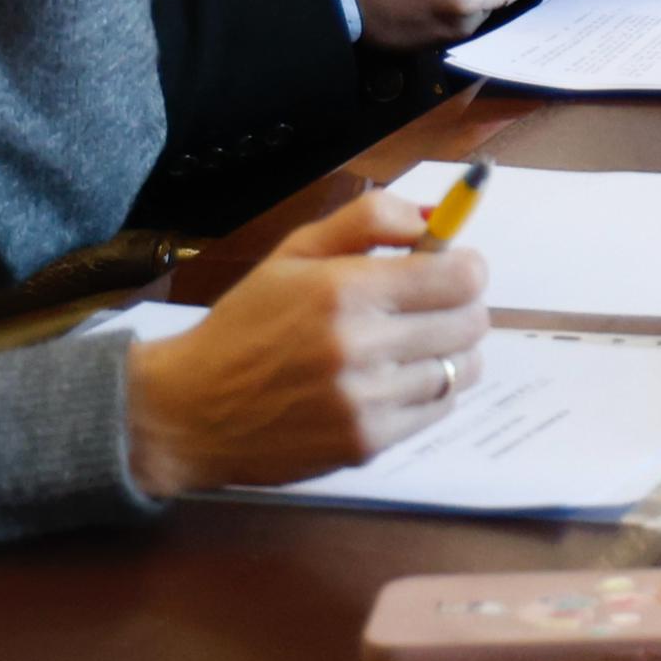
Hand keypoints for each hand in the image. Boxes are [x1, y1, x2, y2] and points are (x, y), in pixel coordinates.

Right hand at [121, 192, 493, 493]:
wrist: (189, 411)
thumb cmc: (245, 325)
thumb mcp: (292, 254)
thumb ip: (368, 221)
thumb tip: (434, 217)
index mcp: (343, 290)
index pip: (460, 277)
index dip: (466, 268)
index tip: (452, 268)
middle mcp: (360, 346)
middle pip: (471, 322)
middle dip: (460, 307)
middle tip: (429, 307)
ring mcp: (366, 401)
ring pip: (462, 368)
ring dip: (448, 352)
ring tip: (409, 347)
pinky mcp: (367, 443)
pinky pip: (439, 409)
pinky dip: (430, 392)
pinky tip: (393, 381)